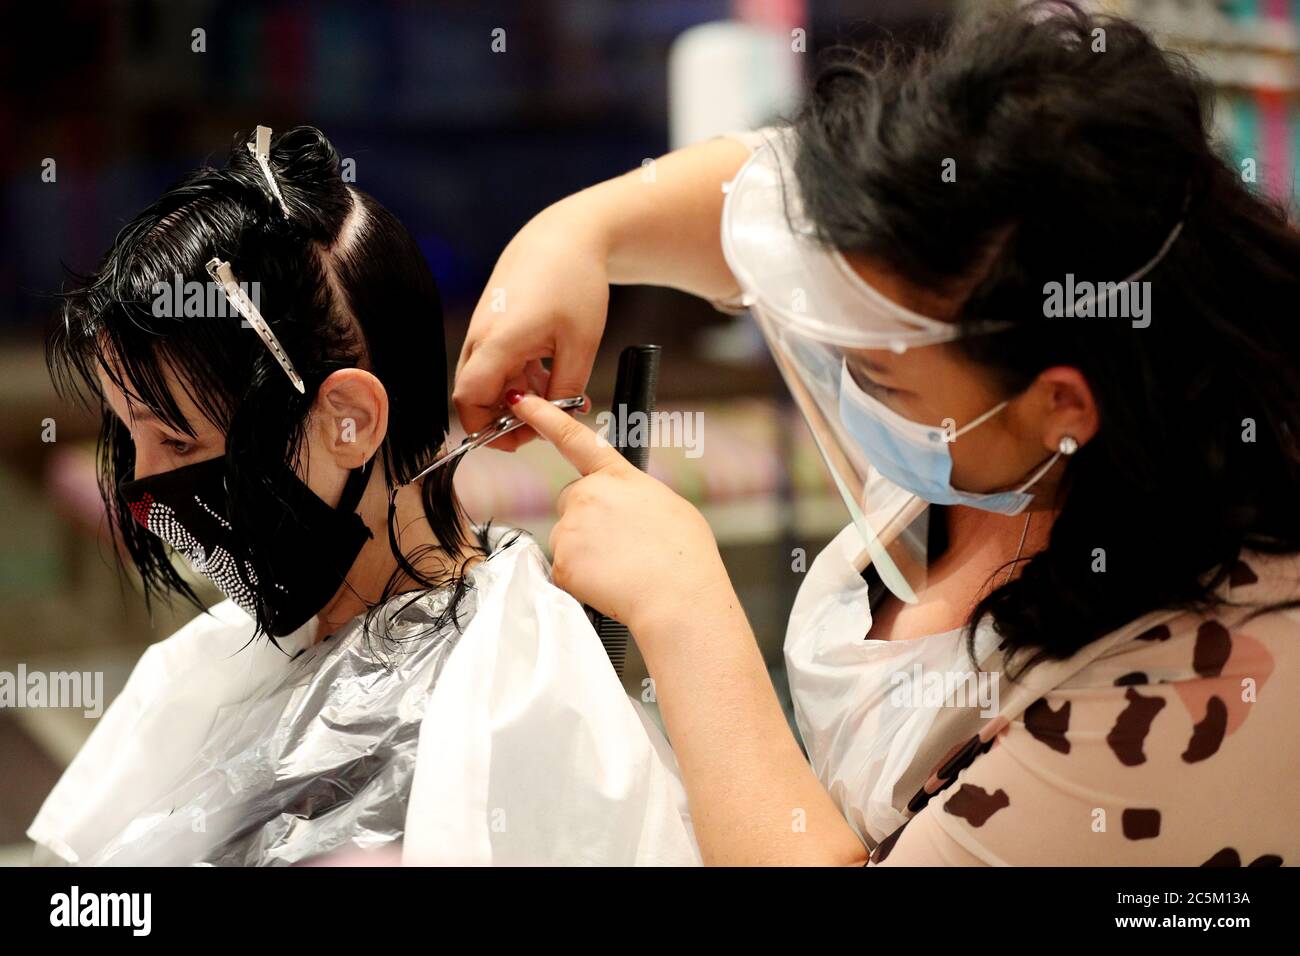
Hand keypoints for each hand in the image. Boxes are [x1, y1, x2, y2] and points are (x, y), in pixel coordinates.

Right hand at [453, 204, 609, 451]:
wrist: (566, 237)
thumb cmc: (574, 281)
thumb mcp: (581, 344)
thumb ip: (565, 389)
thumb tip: (553, 421)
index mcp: (499, 341)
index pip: (470, 400)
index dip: (487, 429)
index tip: (518, 439)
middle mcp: (481, 337)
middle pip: (474, 396)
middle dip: (505, 419)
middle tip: (543, 424)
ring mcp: (484, 330)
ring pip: (488, 382)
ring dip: (516, 399)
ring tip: (556, 397)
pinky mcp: (492, 326)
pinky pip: (496, 365)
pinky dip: (518, 380)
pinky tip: (548, 377)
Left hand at [506, 390, 734, 637]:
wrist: (679, 596)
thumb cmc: (686, 557)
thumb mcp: (671, 508)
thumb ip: (636, 498)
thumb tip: (626, 510)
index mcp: (619, 478)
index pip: (575, 439)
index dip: (546, 417)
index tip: (522, 402)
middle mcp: (589, 496)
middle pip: (572, 504)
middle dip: (586, 522)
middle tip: (620, 546)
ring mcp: (571, 529)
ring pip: (568, 541)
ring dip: (586, 554)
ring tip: (623, 568)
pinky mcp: (562, 563)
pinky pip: (566, 572)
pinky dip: (582, 581)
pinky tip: (611, 584)